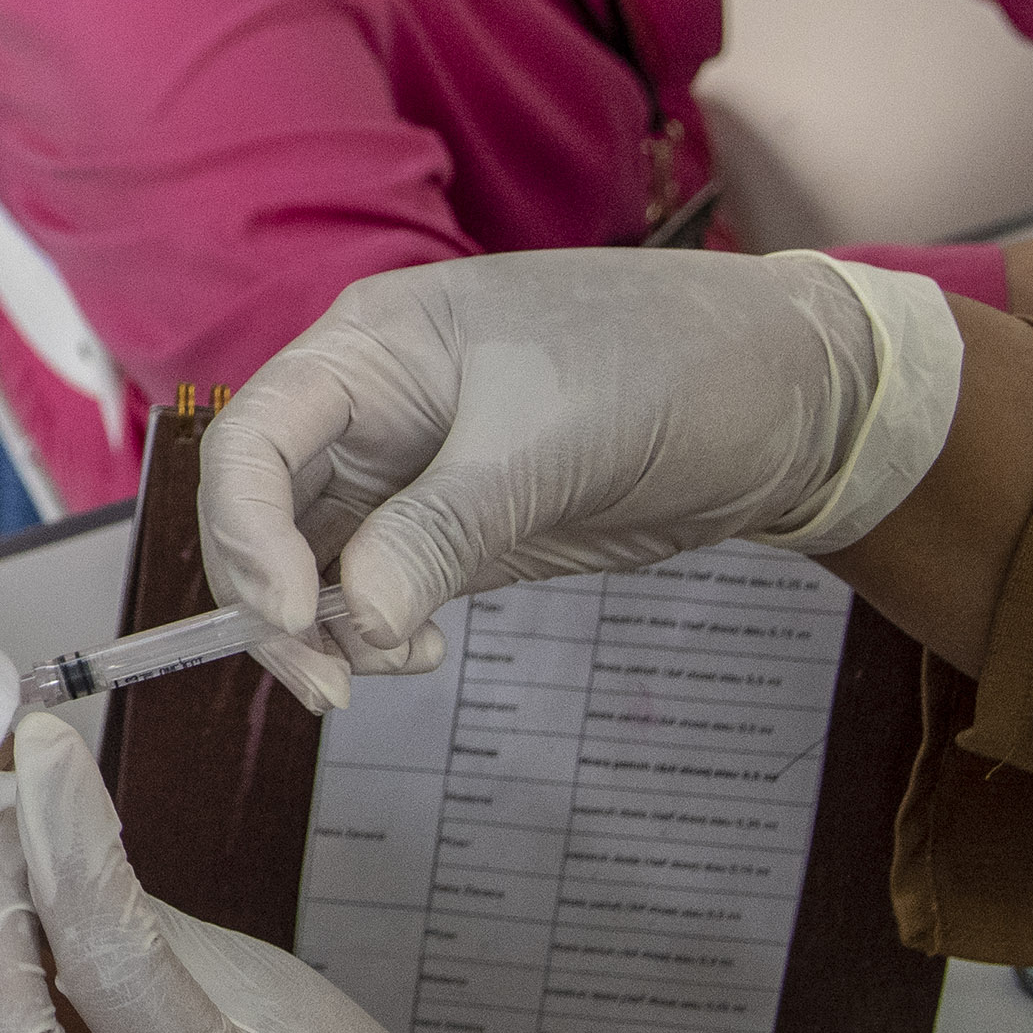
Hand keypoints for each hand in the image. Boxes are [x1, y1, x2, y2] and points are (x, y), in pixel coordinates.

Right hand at [199, 249, 962, 707]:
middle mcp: (366, 411)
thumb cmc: (671, 364)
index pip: (251, 438)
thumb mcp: (553, 439)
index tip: (290, 613)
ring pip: (306, 564)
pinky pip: (370, 594)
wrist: (789, 395)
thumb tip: (356, 622)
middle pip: (259, 512)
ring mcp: (405, 477)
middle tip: (328, 684)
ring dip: (322, 632)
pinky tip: (418, 654)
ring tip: (385, 670)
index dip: (242, 528)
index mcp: (368, 349)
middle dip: (273, 601)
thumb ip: (444, 528)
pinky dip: (373, 638)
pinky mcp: (449, 534)